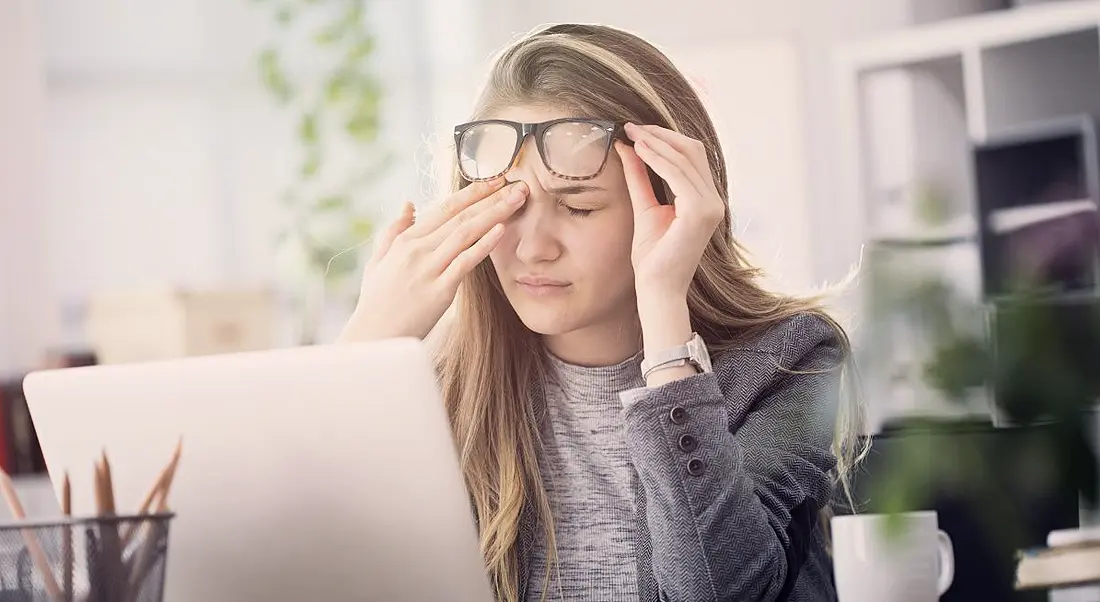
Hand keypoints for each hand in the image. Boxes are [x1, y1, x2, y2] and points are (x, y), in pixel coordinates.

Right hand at [338, 178, 527, 341]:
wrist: (373, 337)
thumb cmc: (377, 303)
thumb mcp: (378, 261)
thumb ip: (394, 231)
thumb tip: (409, 204)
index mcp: (406, 240)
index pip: (445, 208)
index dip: (472, 192)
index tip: (494, 180)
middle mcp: (417, 249)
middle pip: (460, 216)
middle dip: (490, 197)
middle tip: (517, 183)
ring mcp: (428, 269)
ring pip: (466, 232)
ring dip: (494, 213)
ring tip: (517, 199)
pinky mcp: (439, 291)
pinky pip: (465, 262)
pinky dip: (484, 244)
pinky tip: (501, 229)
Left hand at [616, 123, 724, 299]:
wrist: (657, 289)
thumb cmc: (653, 258)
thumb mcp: (644, 208)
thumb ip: (639, 178)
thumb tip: (627, 147)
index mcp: (705, 200)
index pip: (691, 156)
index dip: (665, 138)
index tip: (636, 129)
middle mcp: (714, 201)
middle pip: (692, 150)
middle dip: (661, 134)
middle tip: (632, 126)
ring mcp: (711, 206)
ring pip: (686, 158)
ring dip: (657, 142)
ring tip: (632, 134)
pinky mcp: (700, 213)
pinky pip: (679, 175)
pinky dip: (658, 159)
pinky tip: (639, 150)